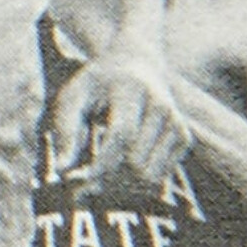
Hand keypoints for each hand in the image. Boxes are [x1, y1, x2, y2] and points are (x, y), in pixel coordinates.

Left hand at [52, 57, 191, 189]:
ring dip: (125, 181)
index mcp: (132, 90)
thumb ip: (66, 131)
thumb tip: (61, 169)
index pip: (122, 134)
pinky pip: (160, 177)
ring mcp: (176, 122)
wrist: (137, 64)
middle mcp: (161, 105)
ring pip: (151, 175)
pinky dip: (139, 178)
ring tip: (106, 164)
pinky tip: (125, 160)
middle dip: (111, 175)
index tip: (84, 181)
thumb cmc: (96, 86)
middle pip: (137, 160)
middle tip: (88, 175)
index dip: (103, 163)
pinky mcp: (184, 137)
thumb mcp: (73, 97)